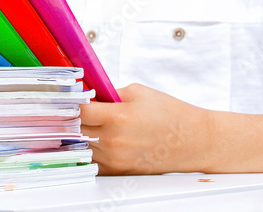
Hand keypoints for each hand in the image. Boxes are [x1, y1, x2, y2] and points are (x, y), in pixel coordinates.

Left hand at [80, 83, 213, 174]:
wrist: (194, 141)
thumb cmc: (170, 114)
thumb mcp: (138, 92)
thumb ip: (108, 92)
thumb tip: (86, 92)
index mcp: (117, 116)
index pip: (78, 109)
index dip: (71, 101)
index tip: (68, 96)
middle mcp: (113, 141)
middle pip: (75, 129)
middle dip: (73, 117)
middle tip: (74, 108)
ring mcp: (115, 159)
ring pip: (81, 146)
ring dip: (81, 134)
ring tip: (89, 123)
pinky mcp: (119, 171)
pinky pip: (93, 161)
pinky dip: (91, 150)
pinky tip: (97, 139)